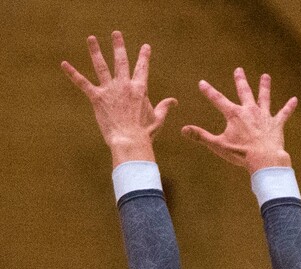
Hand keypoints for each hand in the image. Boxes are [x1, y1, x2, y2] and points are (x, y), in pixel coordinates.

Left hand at [61, 31, 176, 165]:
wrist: (130, 141)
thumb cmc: (145, 133)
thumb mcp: (157, 119)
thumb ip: (165, 107)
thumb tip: (174, 101)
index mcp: (140, 89)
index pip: (142, 68)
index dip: (144, 56)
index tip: (145, 47)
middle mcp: (124, 85)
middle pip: (121, 61)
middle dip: (118, 46)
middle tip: (116, 34)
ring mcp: (110, 90)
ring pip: (101, 66)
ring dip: (95, 51)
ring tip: (91, 38)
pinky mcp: (97, 98)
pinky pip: (83, 83)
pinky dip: (73, 73)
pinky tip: (64, 64)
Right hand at [182, 67, 296, 172]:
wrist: (264, 159)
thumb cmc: (241, 154)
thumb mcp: (218, 145)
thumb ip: (201, 136)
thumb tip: (183, 130)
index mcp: (234, 114)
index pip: (218, 100)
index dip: (209, 91)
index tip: (202, 82)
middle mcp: (249, 110)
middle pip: (244, 92)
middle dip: (240, 80)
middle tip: (238, 70)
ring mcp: (264, 116)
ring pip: (264, 98)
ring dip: (265, 87)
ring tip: (266, 76)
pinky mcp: (276, 125)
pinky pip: (284, 114)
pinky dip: (289, 107)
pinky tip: (295, 100)